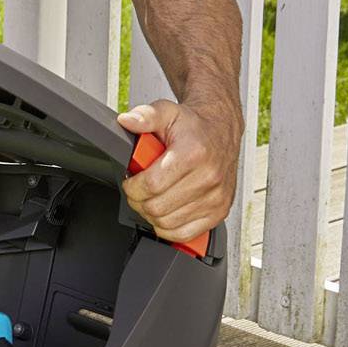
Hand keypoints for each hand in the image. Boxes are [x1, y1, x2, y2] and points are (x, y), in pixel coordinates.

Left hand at [115, 95, 240, 246]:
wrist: (221, 131)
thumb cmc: (193, 127)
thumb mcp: (166, 112)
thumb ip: (144, 116)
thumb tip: (126, 121)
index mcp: (194, 154)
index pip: (152, 185)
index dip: (132, 186)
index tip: (130, 180)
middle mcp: (209, 177)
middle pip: (157, 207)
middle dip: (139, 200)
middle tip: (138, 189)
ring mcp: (216, 197)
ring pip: (168, 223)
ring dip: (152, 214)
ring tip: (152, 197)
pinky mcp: (220, 212)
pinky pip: (185, 233)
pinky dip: (168, 227)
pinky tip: (166, 210)